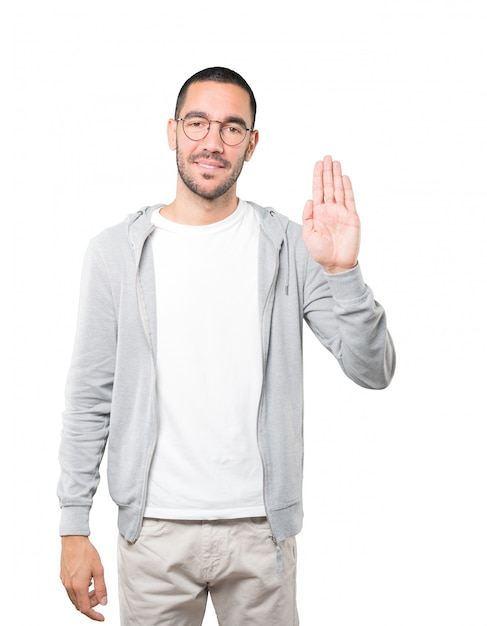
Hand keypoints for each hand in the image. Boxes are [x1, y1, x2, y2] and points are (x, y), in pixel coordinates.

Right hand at [60, 536, 106, 621]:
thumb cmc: (86, 552)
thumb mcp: (99, 569)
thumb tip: (104, 602)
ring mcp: (64, 582)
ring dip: (85, 598)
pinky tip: (87, 581)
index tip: (102, 617)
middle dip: (91, 604)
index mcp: (78, 586)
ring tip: (95, 586)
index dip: (94, 615)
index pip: (85, 609)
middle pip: (80, 605)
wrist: (73, 540)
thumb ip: (102, 587)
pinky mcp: (63, 577)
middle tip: (101, 595)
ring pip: (75, 598)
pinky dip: (80, 591)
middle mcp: (69, 587)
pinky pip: (71, 591)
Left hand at [302, 155, 360, 272]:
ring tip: (336, 162)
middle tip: (327, 156)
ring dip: (337, 175)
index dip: (317, 176)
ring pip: (339, 189)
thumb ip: (307, 217)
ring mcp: (342, 212)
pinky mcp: (352, 217)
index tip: (318, 164)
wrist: (336, 264)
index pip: (317, 190)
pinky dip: (347, 188)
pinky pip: (350, 199)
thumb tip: (308, 199)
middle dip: (327, 171)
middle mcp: (330, 210)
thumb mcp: (308, 234)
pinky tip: (344, 177)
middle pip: (328, 186)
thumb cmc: (320, 252)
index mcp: (319, 213)